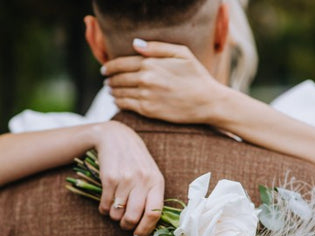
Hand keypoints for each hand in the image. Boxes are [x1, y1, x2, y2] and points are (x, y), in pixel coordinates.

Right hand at [91, 121, 163, 235]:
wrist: (116, 138)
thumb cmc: (136, 162)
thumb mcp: (150, 175)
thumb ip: (152, 197)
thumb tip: (148, 226)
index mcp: (157, 182)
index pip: (155, 213)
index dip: (146, 229)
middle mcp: (142, 181)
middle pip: (134, 217)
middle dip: (127, 226)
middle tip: (124, 225)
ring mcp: (125, 179)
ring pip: (118, 213)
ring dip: (115, 217)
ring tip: (116, 210)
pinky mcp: (109, 178)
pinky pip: (106, 206)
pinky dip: (104, 210)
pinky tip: (107, 204)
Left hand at [102, 40, 219, 123]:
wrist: (207, 102)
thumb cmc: (197, 76)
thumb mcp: (181, 53)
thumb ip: (157, 47)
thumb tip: (135, 44)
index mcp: (151, 62)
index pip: (121, 63)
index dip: (110, 66)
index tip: (105, 69)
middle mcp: (146, 78)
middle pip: (118, 78)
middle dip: (109, 79)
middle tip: (106, 81)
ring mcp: (146, 95)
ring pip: (120, 93)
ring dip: (112, 91)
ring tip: (110, 91)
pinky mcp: (148, 110)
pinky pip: (126, 106)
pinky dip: (119, 103)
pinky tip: (118, 101)